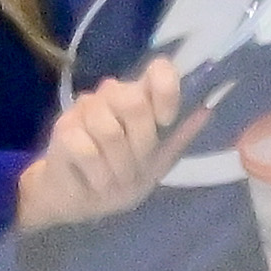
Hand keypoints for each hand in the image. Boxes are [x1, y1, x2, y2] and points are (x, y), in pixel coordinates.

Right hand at [14, 58, 210, 229]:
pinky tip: (97, 180)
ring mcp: (84, 110)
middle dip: (141, 143)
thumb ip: (179, 136)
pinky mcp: (62, 130)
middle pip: (134, 103)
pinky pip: (87, 149)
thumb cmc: (122, 176)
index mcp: (140, 99)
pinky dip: (99, 174)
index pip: (159, 72)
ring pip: (110, 131)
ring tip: (116, 177)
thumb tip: (207, 110)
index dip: (166, 91)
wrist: (82, 198)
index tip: (166, 121)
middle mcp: (111, 96)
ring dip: (119, 166)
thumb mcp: (158, 161)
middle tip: (137, 165)